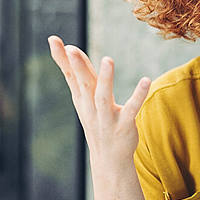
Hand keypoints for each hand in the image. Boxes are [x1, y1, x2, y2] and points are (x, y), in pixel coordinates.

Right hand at [48, 35, 149, 166]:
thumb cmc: (97, 122)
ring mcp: (106, 118)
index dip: (62, 59)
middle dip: (77, 67)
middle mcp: (90, 108)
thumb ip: (80, 75)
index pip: (70, 75)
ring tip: (108, 60)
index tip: (53, 39)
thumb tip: (70, 50)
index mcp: (82, 99)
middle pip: (83, 84)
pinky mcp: (123, 126)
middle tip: (71, 49)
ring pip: (103, 97)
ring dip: (105, 79)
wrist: (109, 159)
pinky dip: (138, 95)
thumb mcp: (85, 99)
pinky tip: (146, 80)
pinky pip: (131, 109)